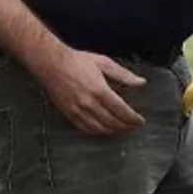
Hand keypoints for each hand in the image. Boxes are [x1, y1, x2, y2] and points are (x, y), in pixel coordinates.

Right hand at [31, 48, 146, 135]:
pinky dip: (96, 132)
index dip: (133, 119)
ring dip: (112, 130)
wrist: (51, 63)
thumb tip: (140, 82)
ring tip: (121, 128)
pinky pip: (84, 128)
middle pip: (112, 122)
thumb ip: (124, 75)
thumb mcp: (104, 63)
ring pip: (99, 128)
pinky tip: (103, 129)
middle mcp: (89, 103)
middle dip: (125, 126)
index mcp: (100, 90)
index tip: (140, 121)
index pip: (121, 110)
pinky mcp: (68, 113)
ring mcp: (77, 110)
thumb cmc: (76, 61)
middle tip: (133, 126)